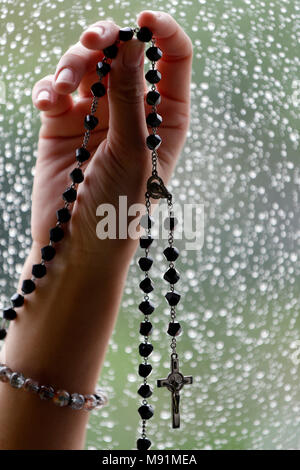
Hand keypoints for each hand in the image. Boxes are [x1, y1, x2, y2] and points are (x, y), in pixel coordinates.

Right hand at [31, 10, 192, 263]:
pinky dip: (48, 88)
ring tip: (59, 92)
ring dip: (70, 66)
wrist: (77, 244)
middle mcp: (134, 110)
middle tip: (91, 44)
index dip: (161, 33)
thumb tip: (130, 43)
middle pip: (124, 52)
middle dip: (105, 41)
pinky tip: (46, 104)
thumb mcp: (132, 151)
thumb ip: (129, 97)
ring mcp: (97, 114)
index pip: (173, 58)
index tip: (142, 23)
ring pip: (85, 64)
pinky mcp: (63, 123)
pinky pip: (55, 89)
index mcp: (166, 116)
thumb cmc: (118, 207)